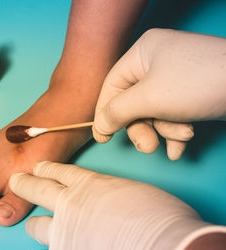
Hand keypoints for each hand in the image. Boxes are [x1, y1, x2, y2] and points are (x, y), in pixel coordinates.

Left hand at [10, 161, 225, 249]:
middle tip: (17, 181)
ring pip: (35, 226)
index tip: (38, 168)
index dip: (46, 168)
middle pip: (36, 189)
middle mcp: (69, 204)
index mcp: (88, 184)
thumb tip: (108, 206)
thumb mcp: (134, 194)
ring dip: (38, 227)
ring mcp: (62, 233)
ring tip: (38, 228)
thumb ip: (111, 195)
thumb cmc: (160, 220)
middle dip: (24, 183)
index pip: (58, 171)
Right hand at [93, 29, 225, 159]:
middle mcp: (157, 62)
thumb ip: (117, 112)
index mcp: (142, 53)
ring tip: (182, 136)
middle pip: (133, 102)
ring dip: (164, 130)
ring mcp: (176, 78)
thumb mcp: (148, 98)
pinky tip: (181, 147)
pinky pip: (172, 114)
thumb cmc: (199, 83)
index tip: (103, 138)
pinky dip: (174, 132)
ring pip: (154, 112)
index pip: (112, 86)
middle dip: (142, 127)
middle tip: (148, 147)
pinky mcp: (192, 92)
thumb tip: (100, 125)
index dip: (105, 113)